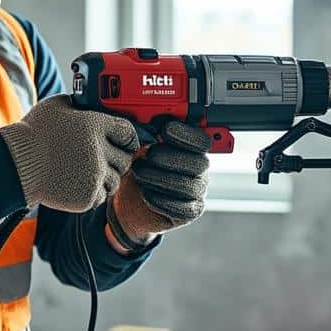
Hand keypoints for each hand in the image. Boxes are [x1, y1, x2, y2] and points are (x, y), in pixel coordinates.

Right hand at [0, 95, 138, 211]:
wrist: (16, 164)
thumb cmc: (33, 134)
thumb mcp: (56, 105)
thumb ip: (78, 103)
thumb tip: (88, 103)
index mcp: (96, 125)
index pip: (129, 133)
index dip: (128, 139)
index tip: (125, 143)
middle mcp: (100, 150)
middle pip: (126, 159)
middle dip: (117, 160)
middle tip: (103, 160)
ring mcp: (94, 175)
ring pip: (115, 181)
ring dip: (105, 178)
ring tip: (87, 173)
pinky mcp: (87, 196)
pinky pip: (101, 196)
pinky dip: (93, 192)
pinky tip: (77, 183)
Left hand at [108, 119, 210, 249]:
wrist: (128, 201)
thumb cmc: (138, 168)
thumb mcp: (139, 148)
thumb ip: (147, 134)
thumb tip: (146, 118)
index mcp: (191, 149)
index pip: (202, 141)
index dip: (187, 135)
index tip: (165, 130)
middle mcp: (199, 169)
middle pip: (200, 163)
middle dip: (171, 158)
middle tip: (148, 155)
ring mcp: (197, 191)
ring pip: (191, 186)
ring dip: (162, 178)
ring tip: (140, 173)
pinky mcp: (189, 212)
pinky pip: (184, 208)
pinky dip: (163, 201)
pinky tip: (146, 193)